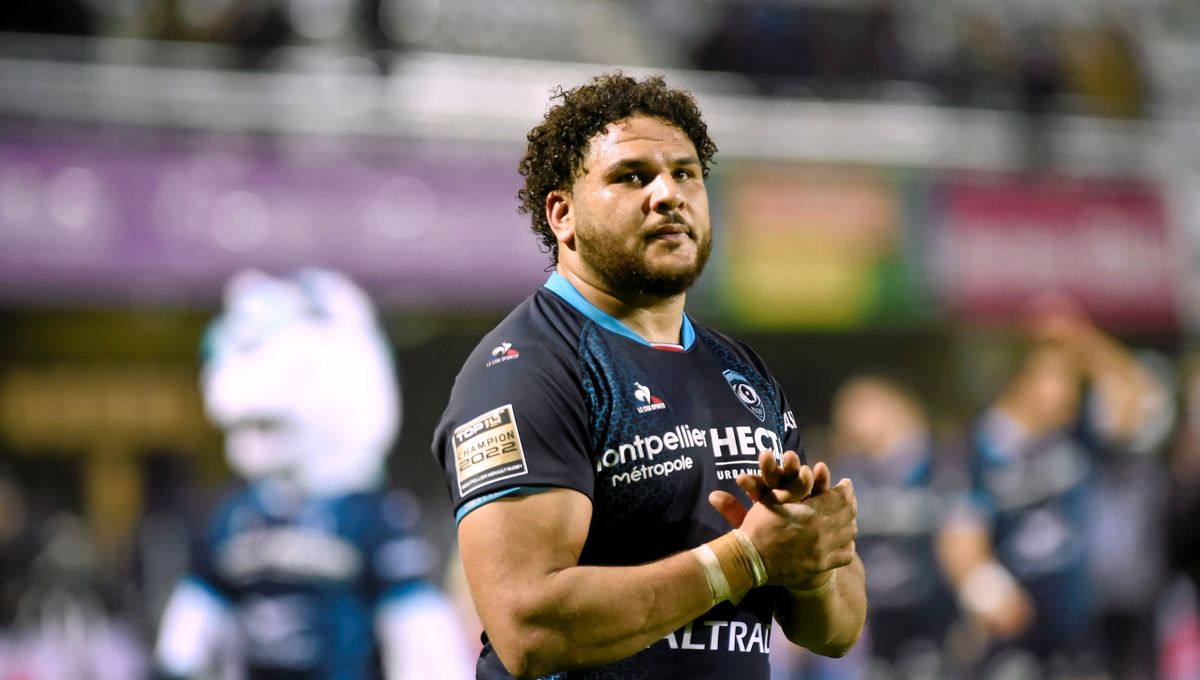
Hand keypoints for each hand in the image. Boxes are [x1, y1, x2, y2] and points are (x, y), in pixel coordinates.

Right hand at [708, 451, 856, 588]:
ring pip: (849, 533)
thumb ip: (794, 486)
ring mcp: (823, 551)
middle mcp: (821, 532)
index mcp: (810, 513)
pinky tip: (843, 539)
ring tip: (846, 516)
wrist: (749, 560)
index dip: (845, 488)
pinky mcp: (821, 566)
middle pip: (848, 514)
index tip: (845, 483)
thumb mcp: (772, 500)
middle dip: (850, 502)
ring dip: (850, 521)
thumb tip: (808, 470)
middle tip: (847, 497)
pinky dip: (848, 545)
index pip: (839, 498)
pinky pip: (845, 555)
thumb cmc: (758, 525)